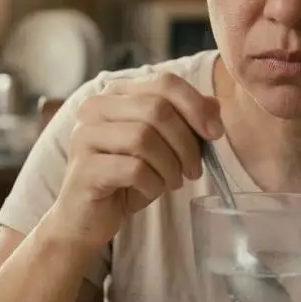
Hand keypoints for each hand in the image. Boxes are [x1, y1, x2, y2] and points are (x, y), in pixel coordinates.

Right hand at [48, 72, 222, 248]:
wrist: (87, 219)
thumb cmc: (127, 178)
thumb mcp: (164, 147)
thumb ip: (186, 122)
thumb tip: (214, 106)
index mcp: (116, 94)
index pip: (164, 82)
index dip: (196, 106)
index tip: (215, 133)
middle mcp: (95, 107)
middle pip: (157, 109)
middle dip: (186, 143)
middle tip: (194, 170)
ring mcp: (85, 136)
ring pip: (144, 138)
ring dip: (170, 166)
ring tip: (172, 181)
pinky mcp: (84, 168)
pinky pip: (133, 169)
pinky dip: (152, 184)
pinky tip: (149, 191)